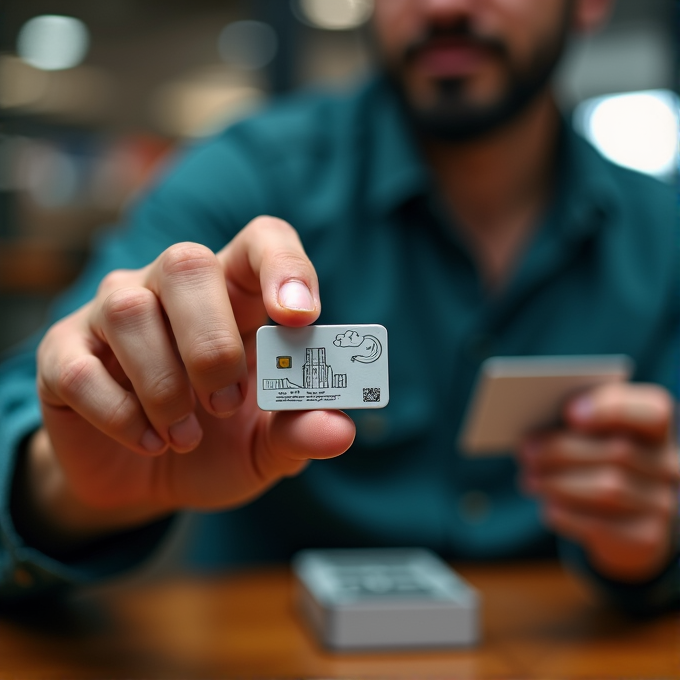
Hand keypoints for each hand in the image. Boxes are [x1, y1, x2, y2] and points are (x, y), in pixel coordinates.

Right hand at [27, 217, 355, 544]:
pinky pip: (81, 367)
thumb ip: (299, 431)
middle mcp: (171, 288)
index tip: (299, 315)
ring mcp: (112, 313)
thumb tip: (340, 430)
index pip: (262, 240)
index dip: (283, 265)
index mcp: (236, 295)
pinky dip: (120, 414)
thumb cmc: (216, 444)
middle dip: (212, 342)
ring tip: (186, 437)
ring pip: (129, 310)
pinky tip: (149, 442)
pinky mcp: (65, 354)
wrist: (144, 478)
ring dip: (166, 385)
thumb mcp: (265, 446)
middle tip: (226, 402)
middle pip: (187, 263)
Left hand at [519, 383, 679, 582]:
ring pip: (609, 489)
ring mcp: (663, 503)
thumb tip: (538, 431)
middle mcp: (670, 464)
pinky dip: (568, 514)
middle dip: (563, 450)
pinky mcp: (647, 538)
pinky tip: (548, 507)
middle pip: (618, 451)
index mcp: (657, 426)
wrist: (623, 515)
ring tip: (530, 480)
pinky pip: (603, 526)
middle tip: (527, 452)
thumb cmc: (595, 456)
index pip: (651, 412)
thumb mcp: (590, 431)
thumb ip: (575, 421)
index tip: (570, 413)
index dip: (611, 410)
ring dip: (559, 483)